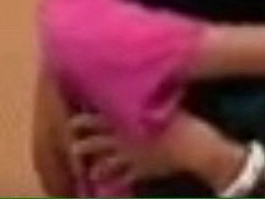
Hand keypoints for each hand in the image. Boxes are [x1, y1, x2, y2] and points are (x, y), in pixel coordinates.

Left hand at [68, 111, 244, 191]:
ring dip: (99, 168)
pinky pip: (126, 178)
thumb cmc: (180, 119)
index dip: (85, 121)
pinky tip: (112, 187)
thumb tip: (149, 77)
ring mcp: (132, 157)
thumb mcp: (166, 101)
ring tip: (91, 172)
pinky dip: (119, 182)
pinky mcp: (143, 171)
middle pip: (99, 143)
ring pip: (109, 164)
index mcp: (129, 120)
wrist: (192, 146)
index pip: (100, 120)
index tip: (72, 122)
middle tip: (73, 147)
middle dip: (85, 145)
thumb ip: (152, 94)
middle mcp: (125, 140)